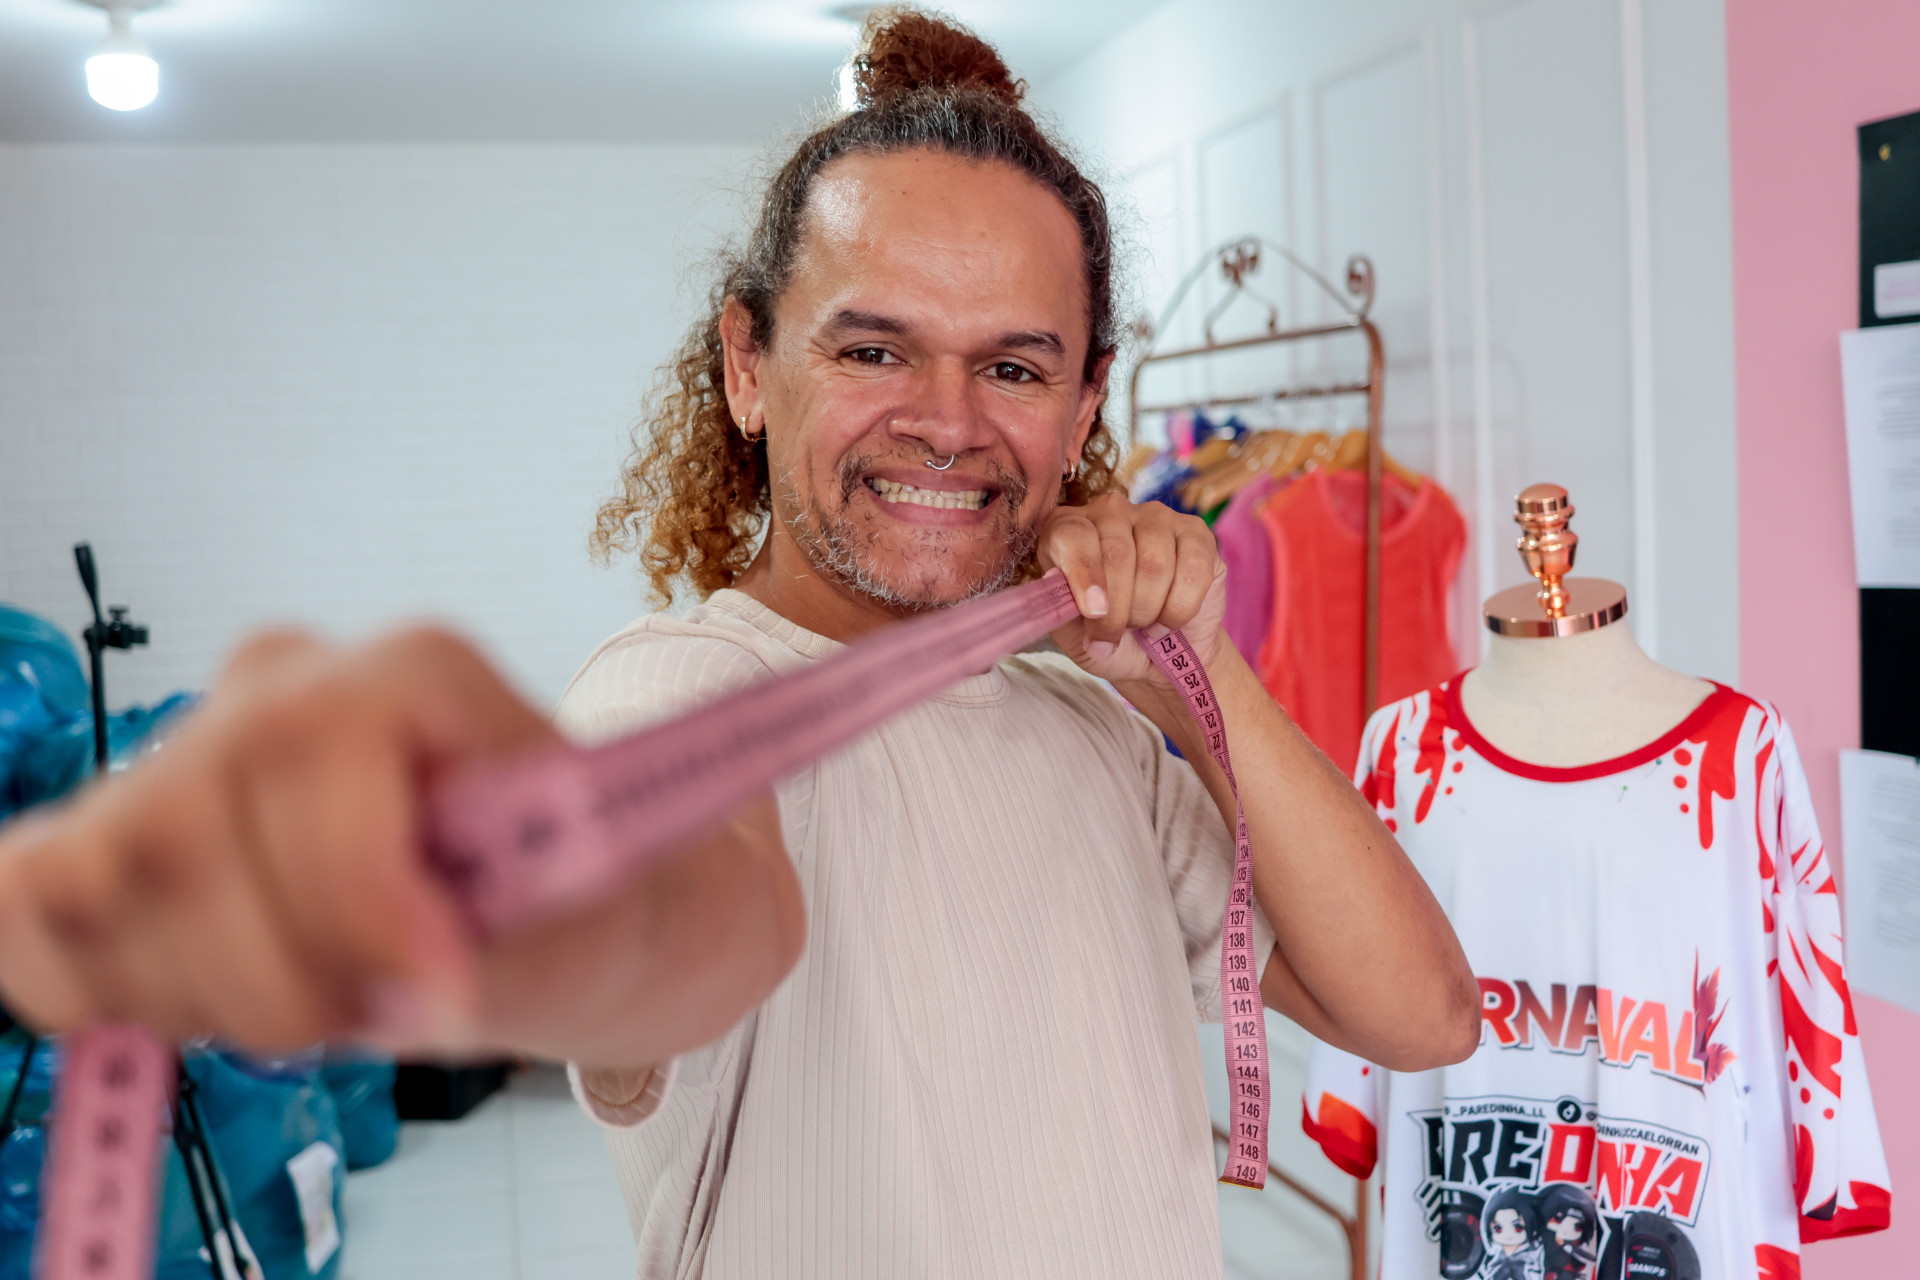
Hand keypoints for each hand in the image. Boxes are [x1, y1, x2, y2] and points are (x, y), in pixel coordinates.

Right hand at [0, 627, 802, 1067]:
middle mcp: (283, 680)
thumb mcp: (589, 918)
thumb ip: (503, 946)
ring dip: (197, 994)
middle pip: (180, 833)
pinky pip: (25, 899)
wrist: (549, 908)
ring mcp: (186, 745)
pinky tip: (205, 1000)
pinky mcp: (115, 819)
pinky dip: (91, 985)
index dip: (359, 902)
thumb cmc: (571, 898)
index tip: (439, 994)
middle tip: (369, 1015)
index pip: (313, 757)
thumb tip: (411, 994)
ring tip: (306, 1002)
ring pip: (92, 877)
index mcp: (409, 669)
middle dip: (276, 979)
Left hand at [1036, 493, 1229, 687]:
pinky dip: (1180, 608)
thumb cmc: (1109, 638)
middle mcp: (1110, 513)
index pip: (1072, 535)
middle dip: (1118, 609)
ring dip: (1148, 610)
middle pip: (1117, 552)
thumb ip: (1061, 608)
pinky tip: (1169, 620)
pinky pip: (1193, 569)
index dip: (1084, 574)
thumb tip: (1055, 578)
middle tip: (1117, 635)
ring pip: (1155, 563)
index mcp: (1068, 530)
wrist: (1157, 657)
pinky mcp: (1196, 533)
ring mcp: (1155, 518)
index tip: (1094, 612)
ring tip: (1142, 625)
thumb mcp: (1074, 635)